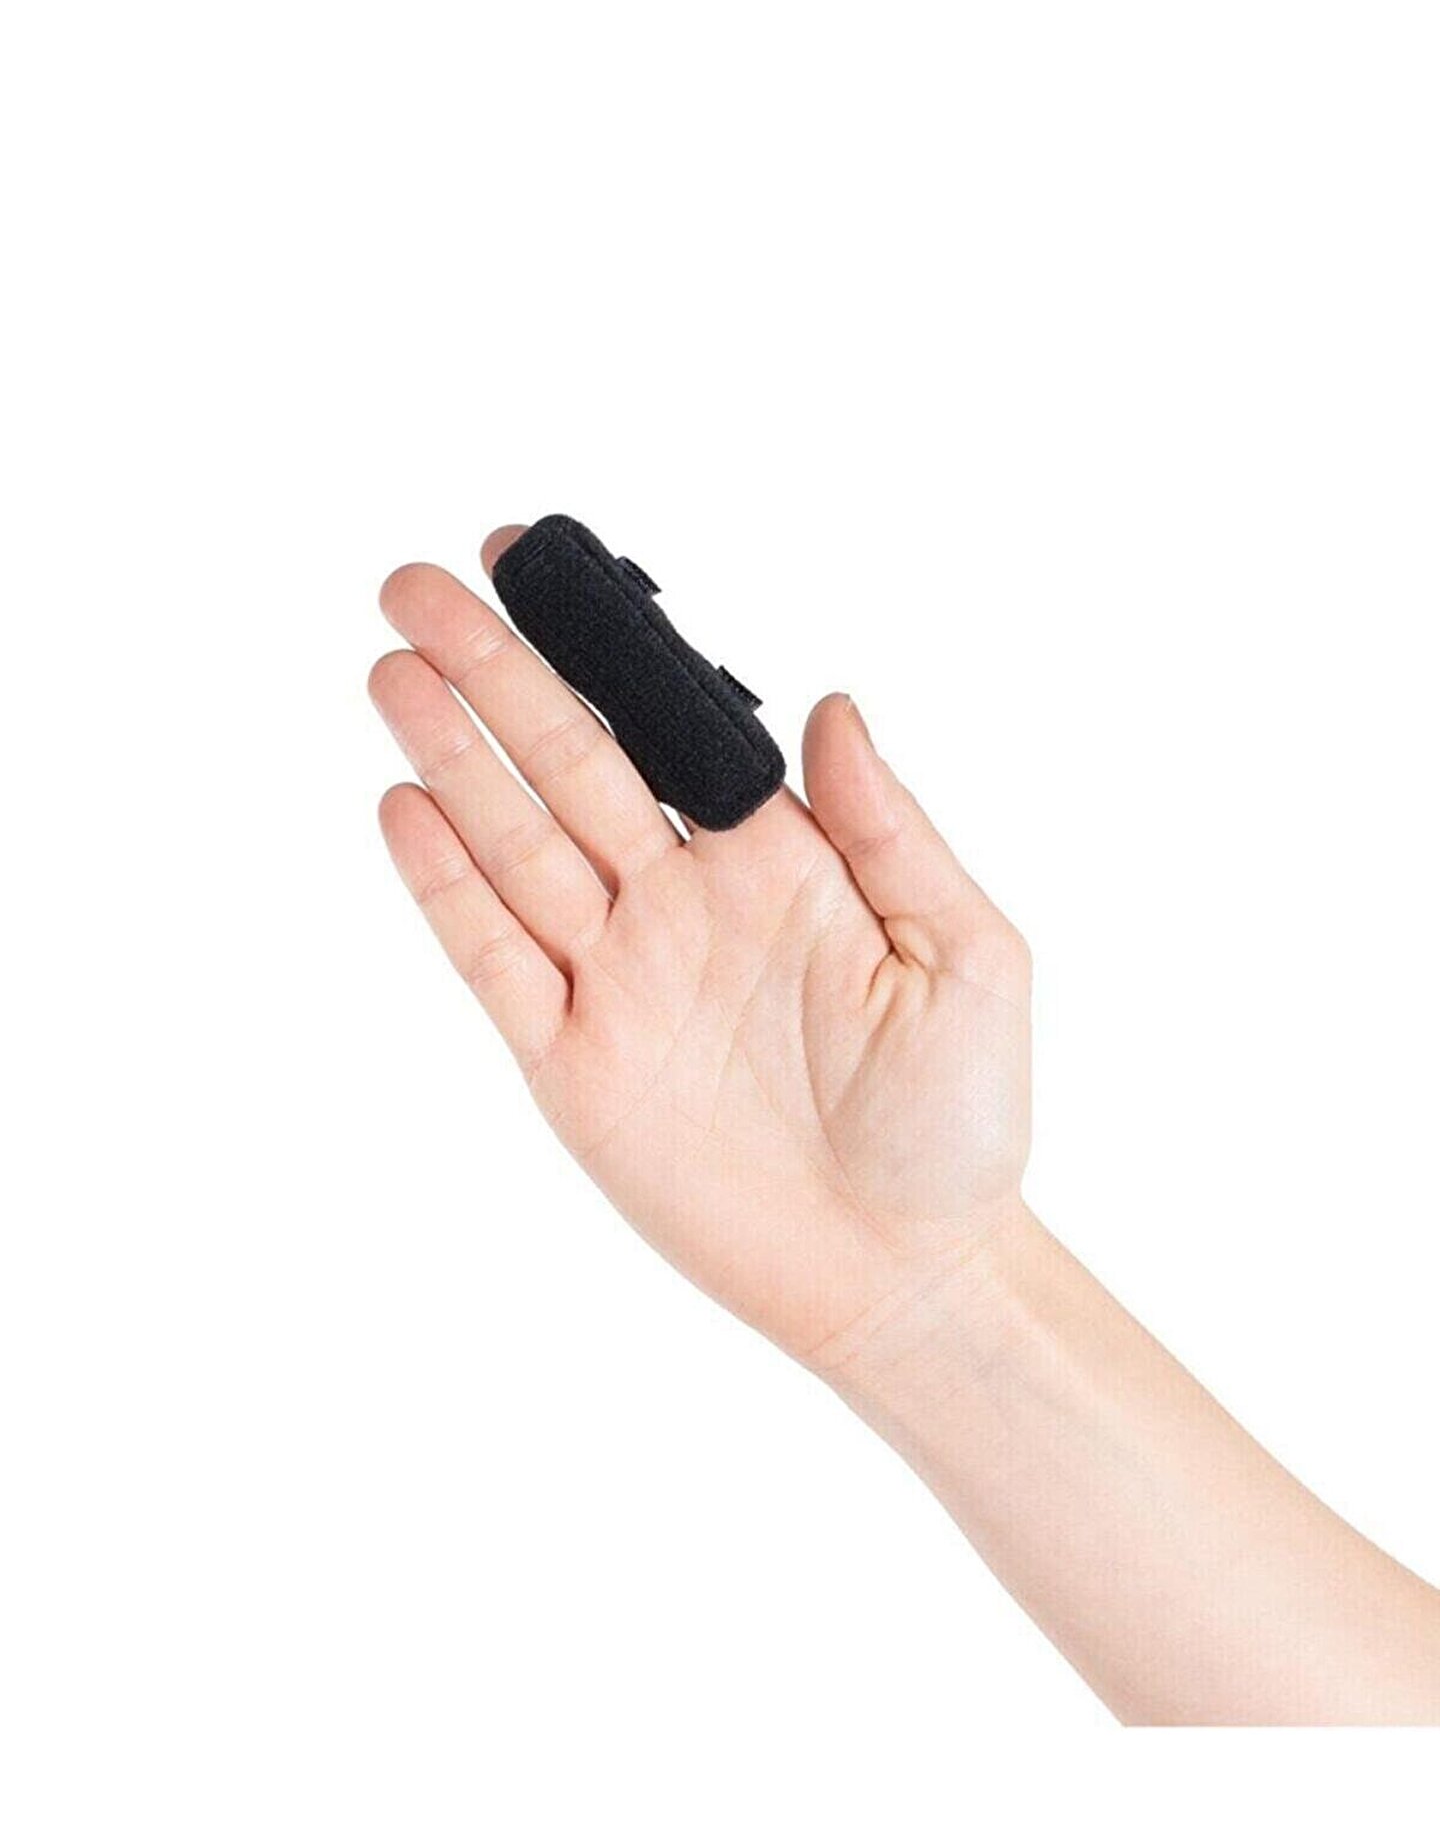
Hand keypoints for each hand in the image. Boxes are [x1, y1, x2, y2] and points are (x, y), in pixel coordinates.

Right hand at [370, 531, 1030, 1368]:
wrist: (906, 1273)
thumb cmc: (958, 1122)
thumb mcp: (967, 957)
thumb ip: (891, 831)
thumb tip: (832, 703)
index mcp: (776, 863)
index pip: (664, 727)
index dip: (597, 647)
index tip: (532, 561)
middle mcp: (682, 906)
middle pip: (568, 765)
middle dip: (494, 675)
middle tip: (416, 587)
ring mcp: (621, 982)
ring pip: (517, 846)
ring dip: (454, 758)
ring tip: (394, 671)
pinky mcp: (575, 1066)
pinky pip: (496, 962)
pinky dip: (449, 889)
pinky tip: (407, 807)